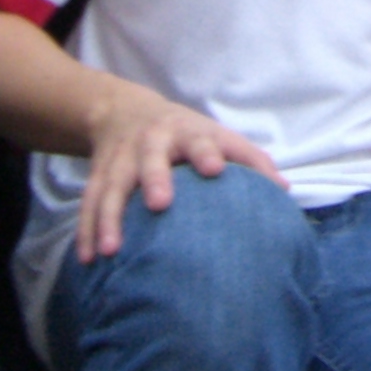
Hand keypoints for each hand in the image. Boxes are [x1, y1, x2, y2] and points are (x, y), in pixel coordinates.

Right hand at [75, 84, 282, 262]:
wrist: (122, 111)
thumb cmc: (184, 134)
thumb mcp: (215, 135)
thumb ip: (248, 159)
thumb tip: (283, 190)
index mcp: (184, 132)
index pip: (199, 140)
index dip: (208, 152)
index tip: (215, 169)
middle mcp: (150, 143)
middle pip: (150, 159)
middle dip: (154, 179)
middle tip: (160, 203)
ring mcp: (120, 159)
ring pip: (111, 187)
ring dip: (109, 218)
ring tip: (110, 251)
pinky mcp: (97, 176)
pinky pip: (88, 203)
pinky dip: (86, 231)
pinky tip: (88, 259)